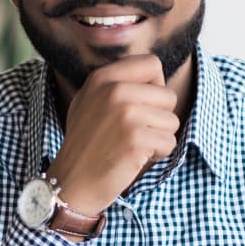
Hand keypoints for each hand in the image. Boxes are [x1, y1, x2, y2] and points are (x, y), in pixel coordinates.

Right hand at [47, 55, 179, 214]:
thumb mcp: (90, 101)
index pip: (152, 64)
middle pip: (168, 96)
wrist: (72, 181)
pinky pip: (169, 142)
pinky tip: (135, 158)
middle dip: (159, 118)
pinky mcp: (136, 139)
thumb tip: (154, 74)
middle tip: (136, 132)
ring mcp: (126, 114)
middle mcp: (114, 91)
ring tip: (133, 145)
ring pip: (172, 120)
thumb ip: (116, 83)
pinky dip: (158, 154)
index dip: (155, 86)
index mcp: (103, 77)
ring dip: (159, 138)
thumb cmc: (85, 143)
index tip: (142, 105)